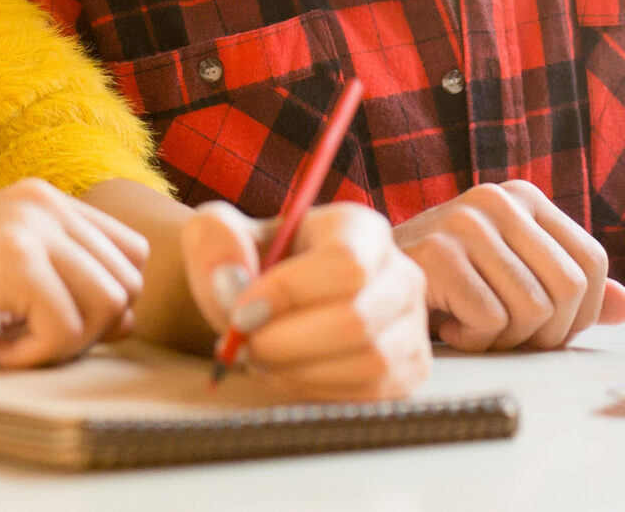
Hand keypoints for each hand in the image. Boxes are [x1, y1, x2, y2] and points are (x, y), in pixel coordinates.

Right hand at [0, 178, 148, 367]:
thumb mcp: (10, 287)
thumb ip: (71, 289)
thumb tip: (133, 319)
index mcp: (44, 199)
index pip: (131, 254)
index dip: (104, 305)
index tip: (48, 327)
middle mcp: (43, 200)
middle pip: (128, 283)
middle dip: (88, 330)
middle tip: (24, 342)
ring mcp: (29, 224)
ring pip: (109, 306)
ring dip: (61, 345)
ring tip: (3, 343)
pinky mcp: (12, 259)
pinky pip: (67, 328)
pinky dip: (32, 357)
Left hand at [180, 201, 430, 398]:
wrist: (264, 307)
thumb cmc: (248, 267)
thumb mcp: (219, 236)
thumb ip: (214, 238)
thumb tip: (228, 277)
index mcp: (360, 229)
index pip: (344, 263)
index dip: (290, 294)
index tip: (240, 315)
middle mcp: (400, 274)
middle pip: (357, 320)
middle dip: (287, 343)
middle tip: (244, 347)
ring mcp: (410, 326)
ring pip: (367, 364)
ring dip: (299, 372)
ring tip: (262, 359)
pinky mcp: (406, 371)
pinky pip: (370, 395)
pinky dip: (317, 392)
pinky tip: (288, 375)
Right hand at [392, 182, 624, 350]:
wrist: (371, 279)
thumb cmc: (448, 282)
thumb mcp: (512, 276)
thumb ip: (566, 287)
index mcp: (524, 198)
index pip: (592, 261)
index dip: (583, 312)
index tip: (550, 331)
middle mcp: (498, 200)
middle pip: (570, 289)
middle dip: (546, 333)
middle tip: (508, 336)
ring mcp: (466, 222)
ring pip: (533, 310)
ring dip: (507, 340)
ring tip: (474, 326)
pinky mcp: (437, 253)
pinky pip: (490, 321)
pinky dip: (474, 340)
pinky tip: (448, 325)